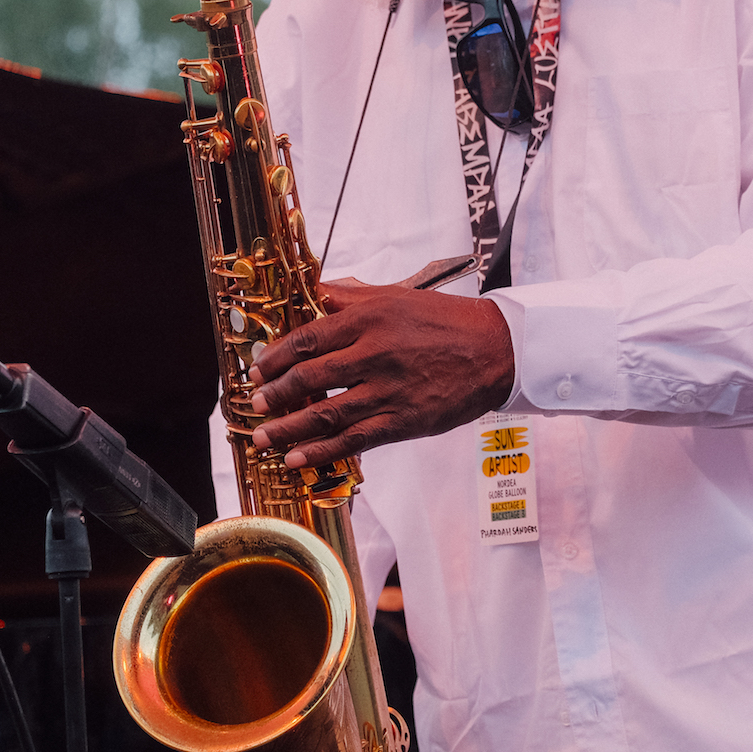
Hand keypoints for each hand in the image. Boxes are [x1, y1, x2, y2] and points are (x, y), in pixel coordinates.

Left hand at [248, 280, 515, 466]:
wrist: (496, 350)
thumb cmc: (447, 321)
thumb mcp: (398, 296)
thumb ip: (355, 296)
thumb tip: (318, 292)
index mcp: (370, 319)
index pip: (308, 338)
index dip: (276, 356)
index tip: (259, 368)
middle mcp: (374, 353)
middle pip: (309, 377)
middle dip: (275, 394)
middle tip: (256, 403)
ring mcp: (387, 390)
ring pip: (325, 413)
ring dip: (288, 428)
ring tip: (263, 437)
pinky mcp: (402, 420)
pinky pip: (353, 440)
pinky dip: (321, 452)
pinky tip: (296, 459)